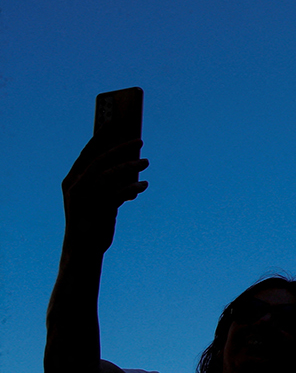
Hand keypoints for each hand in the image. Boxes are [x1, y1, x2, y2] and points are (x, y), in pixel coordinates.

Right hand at [62, 138, 148, 252]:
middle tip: (139, 141)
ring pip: (107, 174)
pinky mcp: (95, 211)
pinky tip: (143, 185)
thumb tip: (133, 165)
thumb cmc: (95, 221)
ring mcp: (83, 199)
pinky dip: (131, 188)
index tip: (116, 123)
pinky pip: (116, 194)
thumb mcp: (101, 198)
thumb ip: (110, 182)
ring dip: (128, 166)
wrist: (85, 250)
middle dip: (119, 148)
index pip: (88, 153)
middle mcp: (75, 186)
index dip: (101, 137)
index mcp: (72, 180)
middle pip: (98, 160)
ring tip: (146, 162)